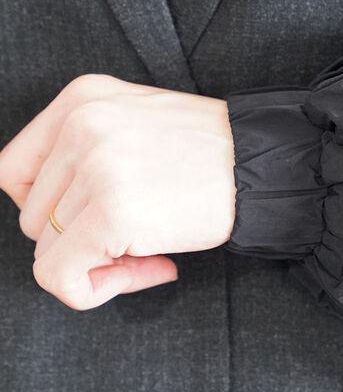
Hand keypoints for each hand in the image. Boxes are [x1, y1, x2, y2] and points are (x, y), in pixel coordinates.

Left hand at [0, 74, 236, 309]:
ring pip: (47, 251)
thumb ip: (84, 153)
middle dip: (81, 240)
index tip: (89, 220)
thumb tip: (50, 221)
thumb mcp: (135, 125)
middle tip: (136, 240)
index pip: (13, 171)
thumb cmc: (211, 153)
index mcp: (80, 99)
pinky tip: (157, 268)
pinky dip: (98, 291)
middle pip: (33, 215)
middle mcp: (81, 125)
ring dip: (98, 265)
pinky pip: (63, 278)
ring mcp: (96, 168)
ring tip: (150, 251)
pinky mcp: (114, 213)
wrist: (267, 163)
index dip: (47, 208)